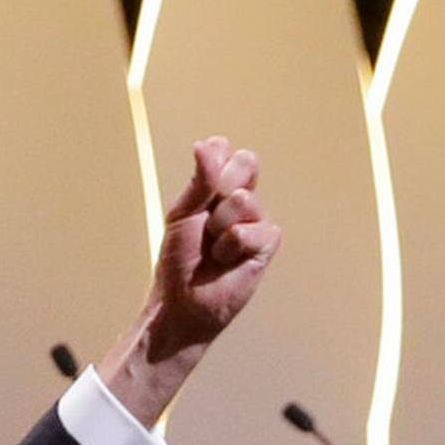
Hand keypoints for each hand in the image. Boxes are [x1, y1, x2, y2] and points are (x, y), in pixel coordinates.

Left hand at [97, 137, 280, 423]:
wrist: (182, 302)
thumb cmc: (178, 261)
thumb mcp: (181, 214)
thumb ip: (200, 179)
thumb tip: (208, 143)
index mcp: (218, 188)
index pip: (228, 152)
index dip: (213, 165)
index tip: (197, 194)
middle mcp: (240, 199)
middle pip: (246, 162)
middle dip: (219, 189)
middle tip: (204, 221)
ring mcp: (256, 220)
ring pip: (244, 200)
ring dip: (219, 227)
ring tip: (212, 249)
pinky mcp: (266, 244)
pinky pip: (253, 230)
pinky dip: (231, 247)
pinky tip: (225, 262)